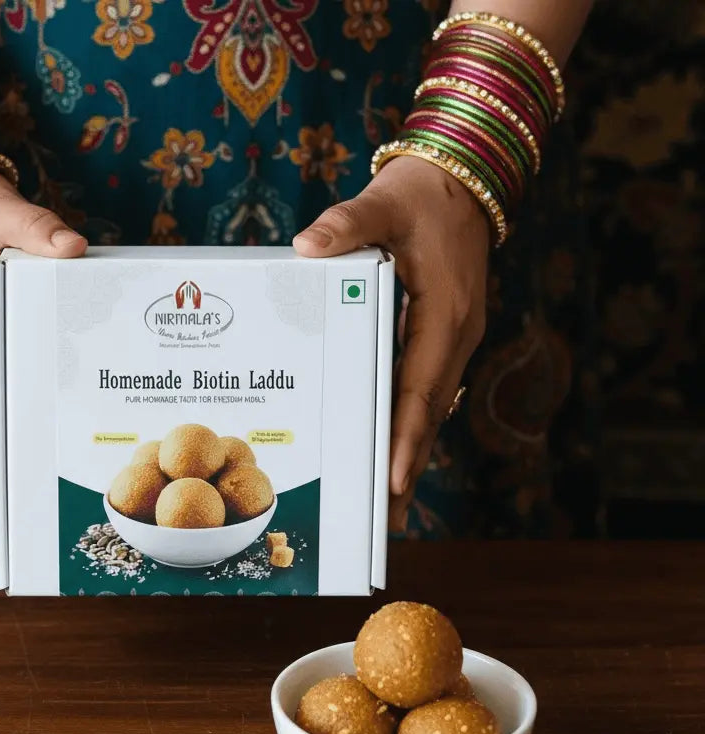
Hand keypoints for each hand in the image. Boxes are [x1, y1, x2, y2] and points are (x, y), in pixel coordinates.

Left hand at [293, 156, 489, 531]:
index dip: (406, 437)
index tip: (392, 480)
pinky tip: (384, 451)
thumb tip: (309, 245)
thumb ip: (349, 224)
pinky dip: (406, 427)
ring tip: (384, 506)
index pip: (421, 388)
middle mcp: (453, 337)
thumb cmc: (422, 195)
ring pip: (428, 411)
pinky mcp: (439, 340)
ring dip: (407, 455)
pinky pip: (422, 394)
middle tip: (382, 520)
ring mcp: (449, 342)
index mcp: (446, 314)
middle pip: (428, 415)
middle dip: (405, 468)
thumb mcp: (385, 202)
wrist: (461, 178)